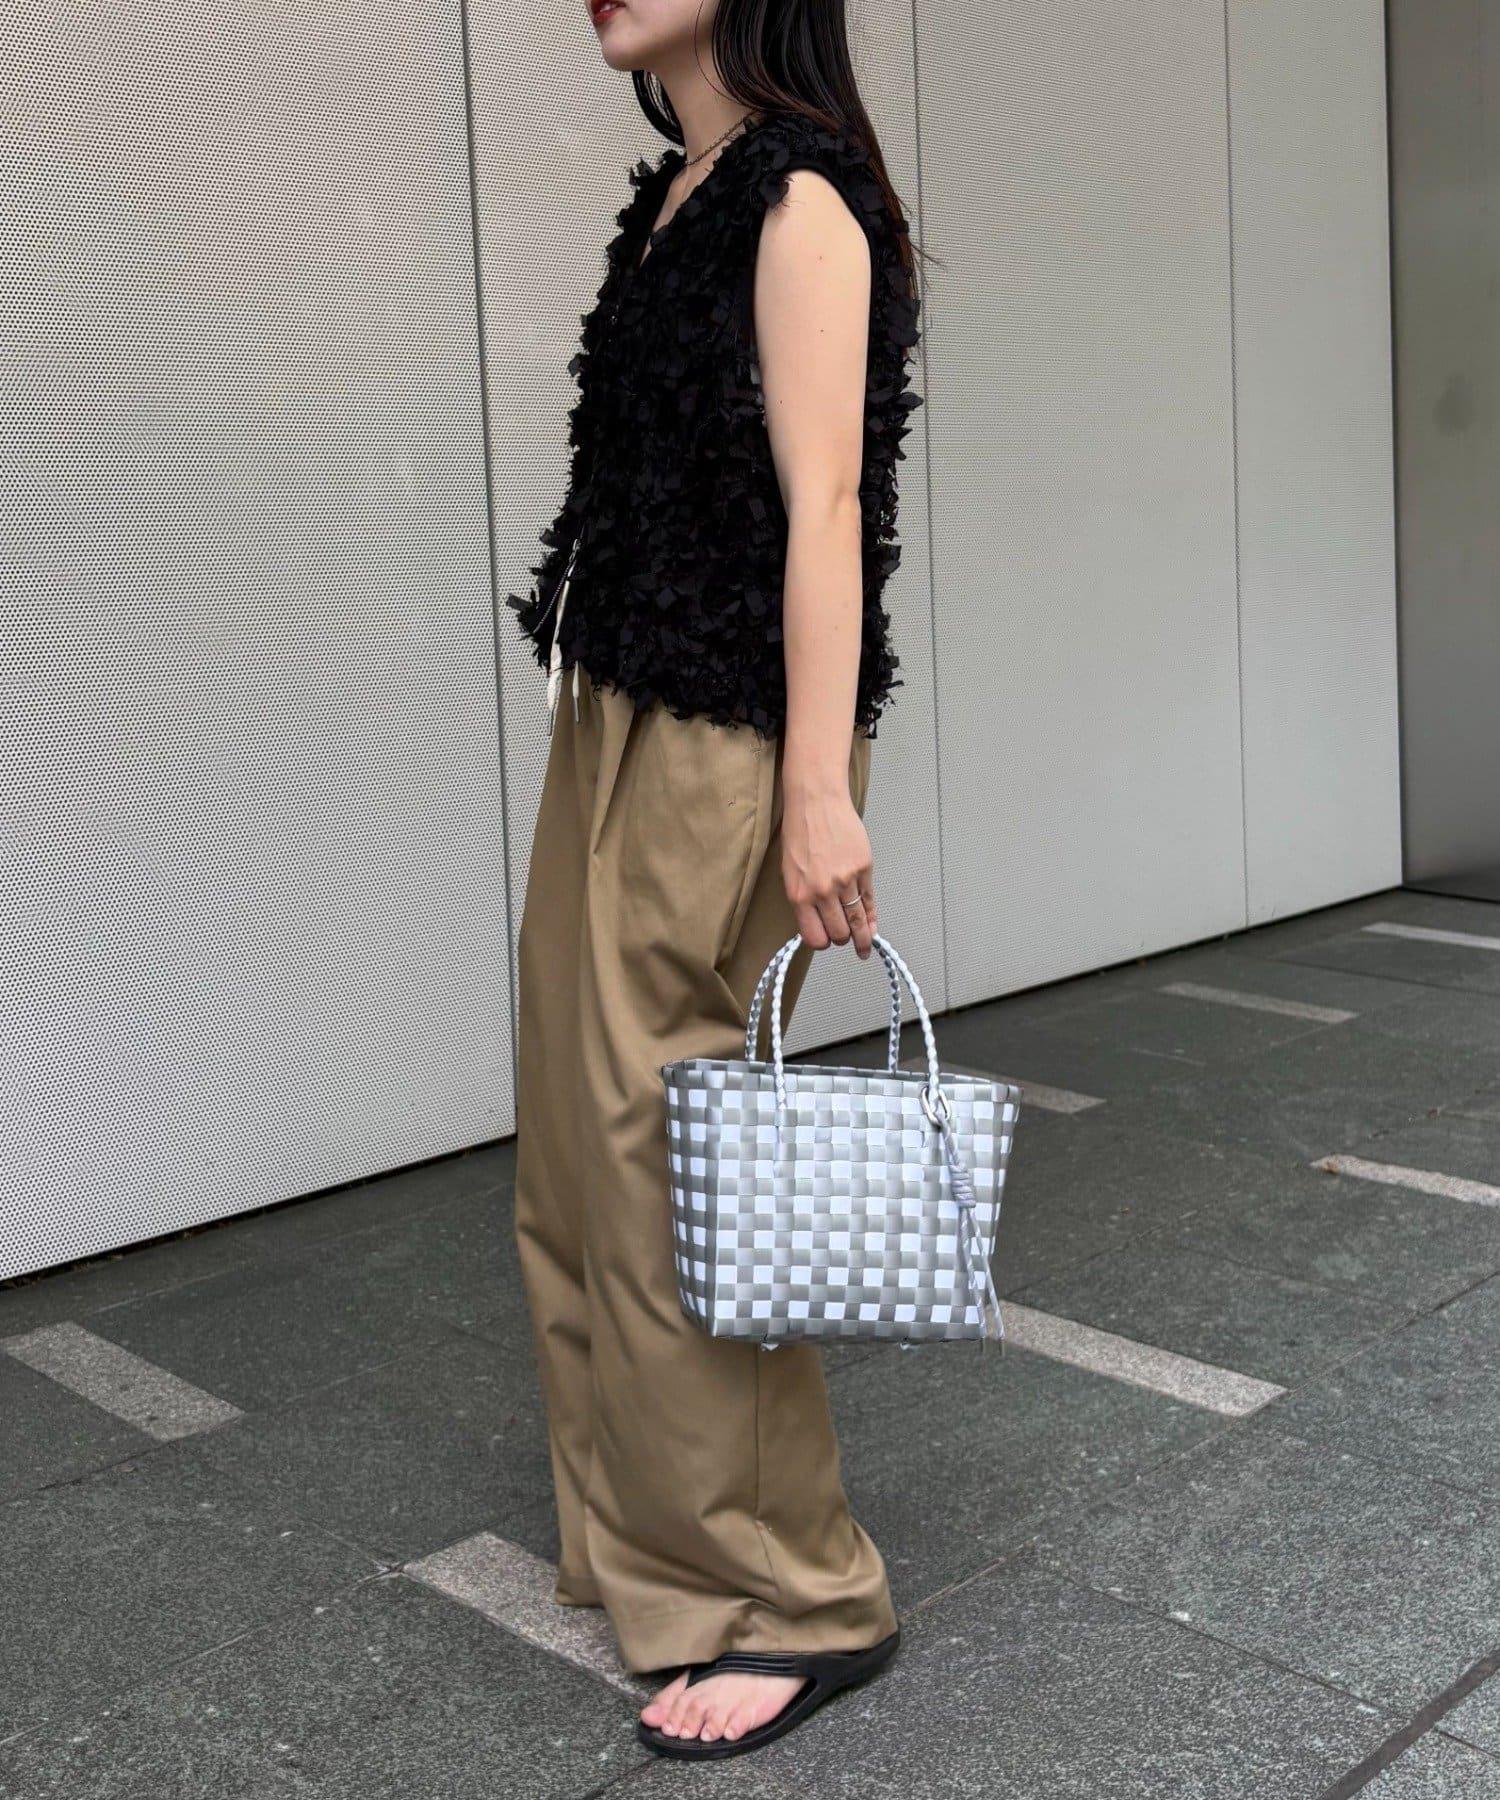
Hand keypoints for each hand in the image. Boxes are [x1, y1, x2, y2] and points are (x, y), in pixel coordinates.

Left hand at [781, 783, 877, 957]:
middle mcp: (822, 891)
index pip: (814, 936)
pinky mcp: (864, 868)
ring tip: (865, 946)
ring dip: (863, 937)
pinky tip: (872, 925)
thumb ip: (803, 899)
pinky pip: (869, 900)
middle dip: (844, 940)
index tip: (826, 942)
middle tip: (848, 942)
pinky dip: (872, 916)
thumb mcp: (790, 872)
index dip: (822, 943)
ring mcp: (845, 880)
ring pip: (857, 920)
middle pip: (839, 932)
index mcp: (799, 895)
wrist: (816, 803)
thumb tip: (819, 921)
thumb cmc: (799, 833)